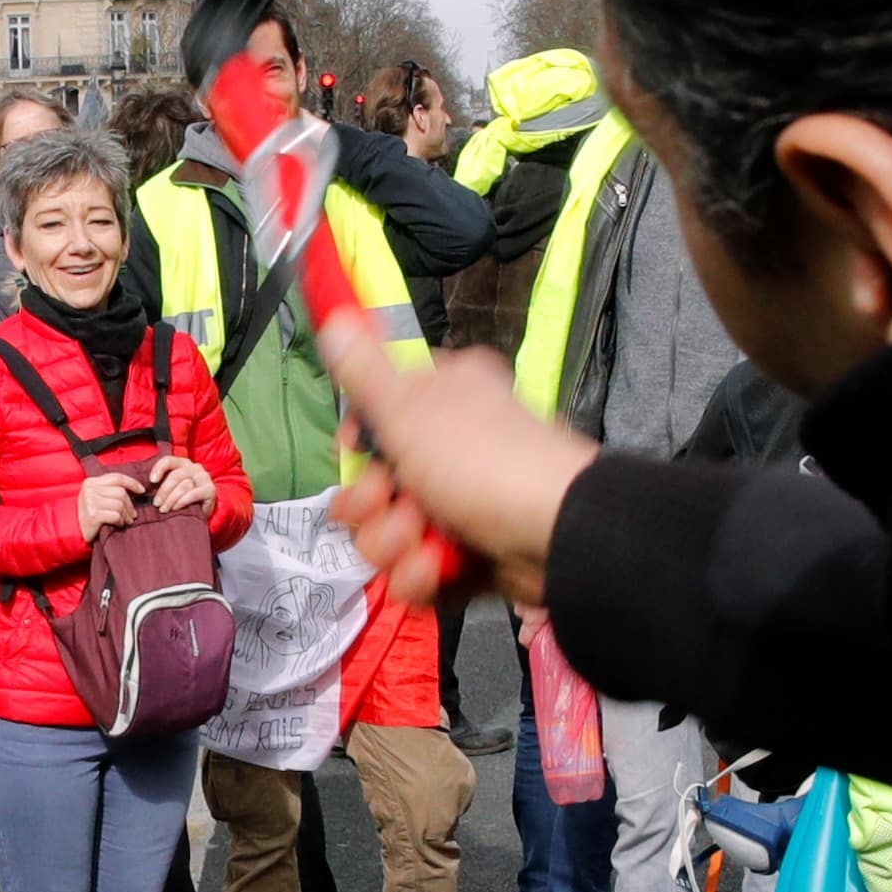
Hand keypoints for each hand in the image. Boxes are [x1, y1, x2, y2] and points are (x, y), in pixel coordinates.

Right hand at [73, 471, 142, 534]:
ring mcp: (90, 501)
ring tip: (126, 520)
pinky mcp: (93, 515)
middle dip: (130, 505)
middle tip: (132, 515)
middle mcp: (89, 489)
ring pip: (120, 504)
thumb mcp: (96, 497)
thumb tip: (135, 490)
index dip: (132, 483)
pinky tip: (118, 524)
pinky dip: (120, 521)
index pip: (117, 478)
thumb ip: (110, 490)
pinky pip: (116, 515)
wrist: (73, 531)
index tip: (142, 490)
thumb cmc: (89, 514)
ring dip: (126, 515)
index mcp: (91, 482)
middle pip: (120, 492)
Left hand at [146, 454, 214, 515]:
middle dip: (163, 491)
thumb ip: (161, 484)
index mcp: (182, 463)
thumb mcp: (171, 488)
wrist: (202, 510)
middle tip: (157, 504)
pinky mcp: (210, 490)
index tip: (151, 481)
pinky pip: (193, 494)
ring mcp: (204, 477)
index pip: (168, 460)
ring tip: (164, 509)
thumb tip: (145, 488)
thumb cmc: (182, 498)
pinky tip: (176, 508)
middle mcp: (194, 467)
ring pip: (183, 485)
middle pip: (175, 476)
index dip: (158, 469)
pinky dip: (182, 501)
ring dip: (171, 499)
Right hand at [318, 329, 596, 606]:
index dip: (357, 441)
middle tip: (394, 501)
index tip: (353, 450)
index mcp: (441, 398)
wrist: (554, 533)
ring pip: (389, 532)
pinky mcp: (464, 554)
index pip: (374, 417)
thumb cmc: (485, 460)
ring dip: (397, 544)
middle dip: (373, 505)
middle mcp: (449, 449)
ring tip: (427, 539)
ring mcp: (457, 505)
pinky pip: (417, 569)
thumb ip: (365, 370)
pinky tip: (438, 567)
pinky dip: (423, 574)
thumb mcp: (411, 406)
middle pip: (372, 484)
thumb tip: (337, 317)